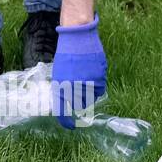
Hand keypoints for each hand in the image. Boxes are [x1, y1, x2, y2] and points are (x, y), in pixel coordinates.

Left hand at [50, 15, 106, 129]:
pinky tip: (91, 79)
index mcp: (62, 85)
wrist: (78, 35)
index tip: (68, 126)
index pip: (63, 111)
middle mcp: (76, 86)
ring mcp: (91, 79)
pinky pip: (100, 88)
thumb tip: (66, 103)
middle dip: (78, 105)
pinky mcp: (101, 74)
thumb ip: (63, 89)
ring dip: (88, 95)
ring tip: (83, 84)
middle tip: (75, 100)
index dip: (65, 121)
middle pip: (80, 105)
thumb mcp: (60, 73)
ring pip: (92, 98)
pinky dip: (96, 87)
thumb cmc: (66, 54)